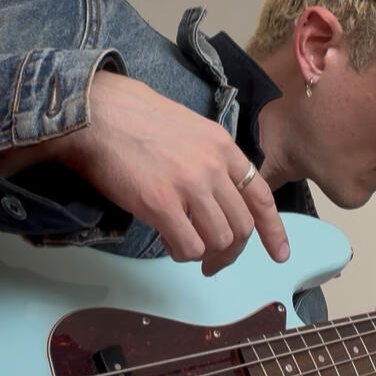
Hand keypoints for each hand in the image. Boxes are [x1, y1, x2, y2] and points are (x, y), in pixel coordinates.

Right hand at [47, 71, 288, 274]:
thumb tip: (215, 199)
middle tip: (213, 262)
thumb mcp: (188, 130)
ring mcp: (190, 185)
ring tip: (182, 246)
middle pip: (241, 226)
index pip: (260, 196)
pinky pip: (189, 246)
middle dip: (230, 251)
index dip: (273, 230)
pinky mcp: (162, 204)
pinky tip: (166, 241)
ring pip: (219, 240)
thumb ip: (209, 161)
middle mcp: (214, 167)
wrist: (96, 113)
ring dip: (204, 253)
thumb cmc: (133, 120)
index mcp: (223, 147)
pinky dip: (181, 253)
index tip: (279, 254)